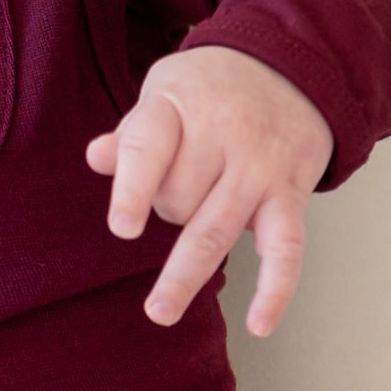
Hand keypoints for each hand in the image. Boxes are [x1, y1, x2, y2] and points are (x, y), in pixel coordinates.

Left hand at [86, 46, 335, 335]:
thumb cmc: (211, 89)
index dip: (134, 189)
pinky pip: (286, 248)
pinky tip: (259, 325)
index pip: (150, 148)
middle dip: (164, 212)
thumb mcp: (164, 93)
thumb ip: (132, 134)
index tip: (124, 229)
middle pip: (179, 198)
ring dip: (187, 275)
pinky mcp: (292, 194)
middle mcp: (225, 134)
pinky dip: (274, 290)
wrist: (293, 65)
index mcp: (179, 105)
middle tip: (172, 196)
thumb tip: (97, 158)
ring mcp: (261, 167)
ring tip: (160, 313)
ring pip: (218, 228)